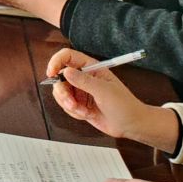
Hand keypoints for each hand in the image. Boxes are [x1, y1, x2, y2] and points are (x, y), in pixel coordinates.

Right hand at [45, 47, 178, 147]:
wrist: (131, 125)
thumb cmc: (124, 105)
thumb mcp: (104, 91)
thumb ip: (83, 80)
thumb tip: (65, 71)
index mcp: (90, 67)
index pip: (67, 56)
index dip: (56, 62)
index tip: (51, 73)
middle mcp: (83, 77)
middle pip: (60, 78)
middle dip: (63, 93)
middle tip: (71, 103)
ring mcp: (80, 91)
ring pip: (61, 93)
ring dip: (69, 104)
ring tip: (83, 111)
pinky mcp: (79, 104)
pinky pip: (66, 106)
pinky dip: (74, 112)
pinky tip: (87, 114)